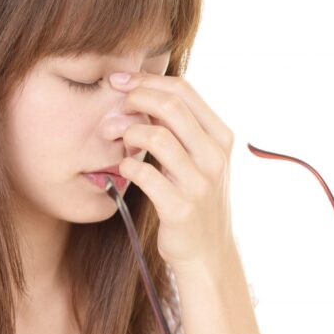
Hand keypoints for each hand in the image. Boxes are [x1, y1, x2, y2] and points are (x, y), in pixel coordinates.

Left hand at [111, 71, 235, 273]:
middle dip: (135, 98)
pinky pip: (145, 175)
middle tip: (113, 105)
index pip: (184, 90)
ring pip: (157, 137)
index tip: (120, 81)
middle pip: (171, 106)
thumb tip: (144, 91)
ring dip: (127, 132)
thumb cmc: (195, 199)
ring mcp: (200, 183)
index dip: (147, 79)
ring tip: (115, 138)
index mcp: (220, 137)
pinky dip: (126, 167)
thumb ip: (180, 128)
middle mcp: (215, 156)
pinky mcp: (181, 208)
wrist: (207, 253)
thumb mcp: (199, 159)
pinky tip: (122, 169)